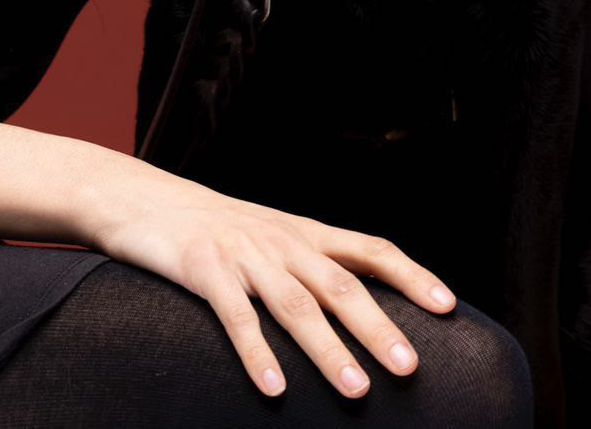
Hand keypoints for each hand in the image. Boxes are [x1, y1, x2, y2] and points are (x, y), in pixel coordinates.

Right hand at [92, 168, 456, 399]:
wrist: (143, 199)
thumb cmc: (215, 230)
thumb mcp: (271, 238)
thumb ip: (311, 267)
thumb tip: (363, 310)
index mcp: (303, 233)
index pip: (369, 248)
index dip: (410, 275)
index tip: (448, 306)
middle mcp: (280, 241)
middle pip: (338, 284)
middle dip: (377, 327)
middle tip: (409, 368)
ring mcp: (242, 254)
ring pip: (293, 304)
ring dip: (327, 350)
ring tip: (356, 391)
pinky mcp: (202, 268)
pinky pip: (234, 315)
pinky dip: (257, 353)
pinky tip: (274, 388)